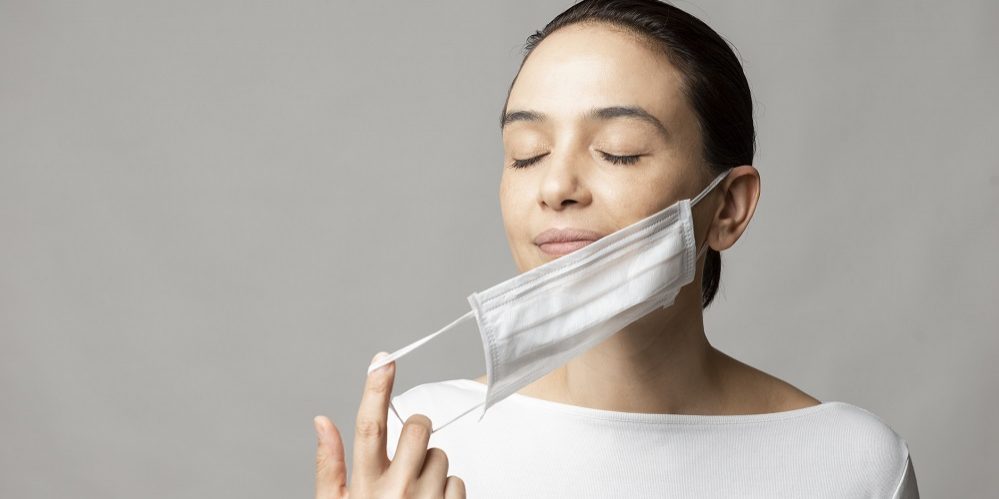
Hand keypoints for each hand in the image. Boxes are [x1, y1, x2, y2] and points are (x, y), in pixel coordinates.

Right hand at [313, 352, 465, 497]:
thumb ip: (328, 465)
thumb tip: (322, 421)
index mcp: (366, 485)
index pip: (369, 426)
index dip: (376, 389)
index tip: (383, 361)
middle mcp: (397, 491)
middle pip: (416, 428)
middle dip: (416, 429)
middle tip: (409, 451)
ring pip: (440, 455)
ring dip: (430, 468)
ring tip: (416, 492)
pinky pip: (457, 481)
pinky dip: (447, 490)